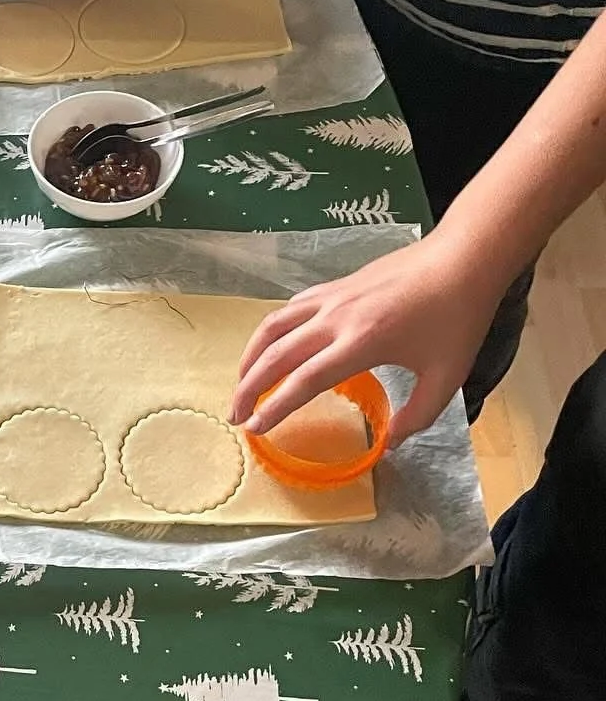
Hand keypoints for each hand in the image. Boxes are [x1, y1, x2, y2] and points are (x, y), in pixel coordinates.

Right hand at [229, 233, 499, 445]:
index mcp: (360, 344)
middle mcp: (335, 319)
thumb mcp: (447, 377)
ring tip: (242, 383)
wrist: (463, 258)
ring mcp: (330, 298)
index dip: (274, 408)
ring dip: (250, 357)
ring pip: (273, 327)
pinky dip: (270, 332)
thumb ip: (416, 416)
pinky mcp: (334, 286)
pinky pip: (289, 310)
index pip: (302, 381)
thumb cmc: (458, 317)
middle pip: (275, 356)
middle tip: (235, 416)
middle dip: (248, 389)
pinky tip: (271, 346)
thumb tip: (390, 442)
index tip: (255, 429)